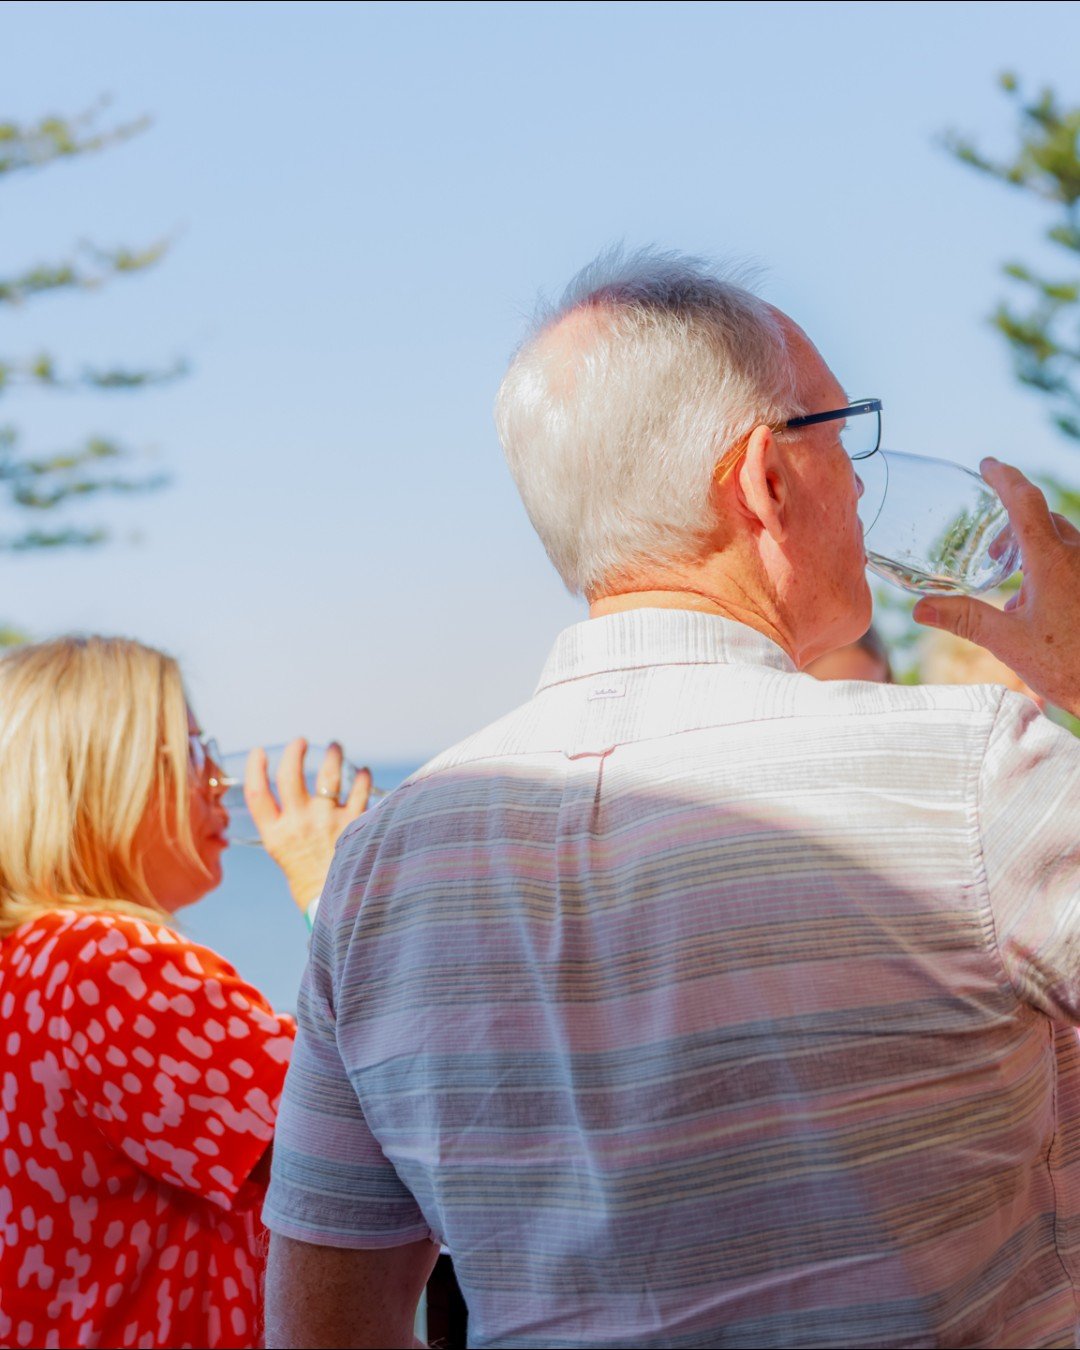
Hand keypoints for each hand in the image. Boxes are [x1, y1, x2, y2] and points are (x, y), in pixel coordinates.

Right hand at [244, 739, 370, 911]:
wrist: (337, 908)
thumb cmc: (311, 887)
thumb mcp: (286, 859)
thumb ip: (289, 831)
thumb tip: (298, 805)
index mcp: (276, 835)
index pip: (257, 794)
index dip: (255, 769)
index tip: (259, 752)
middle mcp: (299, 823)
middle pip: (290, 775)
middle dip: (295, 752)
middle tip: (301, 741)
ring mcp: (327, 821)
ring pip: (327, 775)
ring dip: (331, 756)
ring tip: (335, 746)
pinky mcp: (354, 824)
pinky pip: (359, 791)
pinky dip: (361, 778)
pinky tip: (362, 772)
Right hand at [913, 458, 1079, 715]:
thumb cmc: (1068, 665)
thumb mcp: (1010, 643)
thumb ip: (965, 619)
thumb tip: (920, 608)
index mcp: (1053, 562)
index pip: (1025, 502)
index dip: (1005, 478)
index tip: (988, 465)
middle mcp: (1078, 557)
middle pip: (1044, 519)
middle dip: (1015, 521)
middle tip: (991, 543)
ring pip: (1062, 538)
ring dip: (1034, 546)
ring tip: (1012, 578)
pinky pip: (1073, 560)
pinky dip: (1051, 565)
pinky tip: (1037, 603)